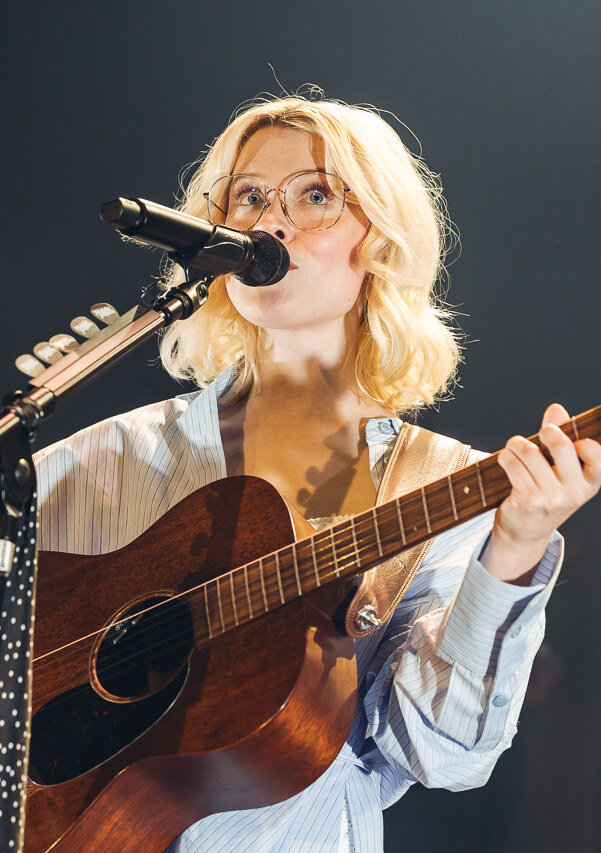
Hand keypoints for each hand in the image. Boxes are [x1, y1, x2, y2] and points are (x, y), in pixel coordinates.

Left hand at [481, 403, 600, 584]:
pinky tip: (505, 460)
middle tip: (539, 434)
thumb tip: (556, 409)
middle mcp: (575, 492)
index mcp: (590, 482)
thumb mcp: (560, 471)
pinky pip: (513, 465)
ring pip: (530, 452)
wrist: (525, 533)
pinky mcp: (530, 501)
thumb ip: (560, 438)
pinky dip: (505, 457)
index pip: (596, 452)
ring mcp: (553, 498)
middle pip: (561, 444)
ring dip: (516, 444)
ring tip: (514, 448)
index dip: (580, 440)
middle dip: (545, 432)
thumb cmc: (545, 495)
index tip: (568, 439)